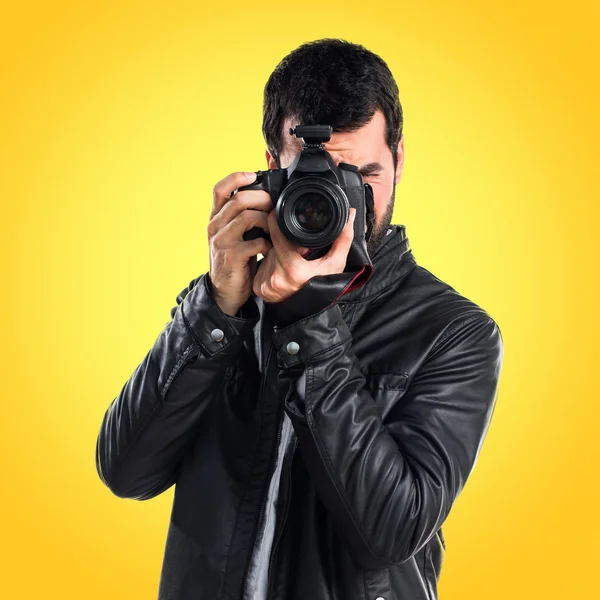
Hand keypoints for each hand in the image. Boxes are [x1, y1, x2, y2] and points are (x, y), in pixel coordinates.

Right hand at [207, 171, 273, 315]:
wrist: (225, 290)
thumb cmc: (236, 258)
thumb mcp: (237, 234)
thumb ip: (245, 216)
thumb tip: (268, 197)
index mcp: (216, 218)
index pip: (219, 189)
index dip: (236, 178)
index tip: (253, 175)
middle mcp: (215, 226)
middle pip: (238, 200)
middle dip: (262, 198)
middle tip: (275, 205)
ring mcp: (222, 241)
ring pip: (247, 217)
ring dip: (267, 220)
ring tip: (274, 228)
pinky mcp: (231, 257)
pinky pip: (255, 242)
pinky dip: (268, 243)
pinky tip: (271, 247)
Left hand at [253, 207, 355, 303]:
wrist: (311, 314)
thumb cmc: (324, 289)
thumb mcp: (336, 265)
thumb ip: (342, 239)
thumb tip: (349, 215)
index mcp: (292, 268)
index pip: (276, 234)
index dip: (276, 221)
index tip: (277, 213)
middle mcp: (275, 276)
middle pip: (273, 244)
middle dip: (283, 242)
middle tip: (296, 251)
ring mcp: (265, 283)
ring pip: (267, 255)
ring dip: (276, 254)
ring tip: (292, 263)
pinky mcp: (258, 287)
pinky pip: (262, 267)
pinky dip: (271, 265)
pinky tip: (282, 273)